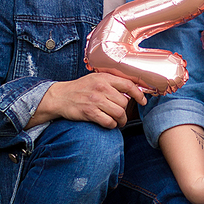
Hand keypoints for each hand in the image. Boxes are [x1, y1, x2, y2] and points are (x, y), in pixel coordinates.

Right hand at [29, 71, 146, 128]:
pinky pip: (108, 122)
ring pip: (118, 113)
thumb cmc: (80, 88)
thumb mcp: (96, 79)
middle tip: (122, 115)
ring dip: (121, 120)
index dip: (139, 94)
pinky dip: (112, 125)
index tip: (143, 101)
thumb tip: (132, 89)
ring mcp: (95, 100)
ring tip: (118, 121)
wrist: (60, 97)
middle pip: (124, 103)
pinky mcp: (89, 112)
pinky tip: (109, 124)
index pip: (128, 85)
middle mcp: (101, 88)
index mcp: (104, 78)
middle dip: (125, 111)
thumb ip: (112, 82)